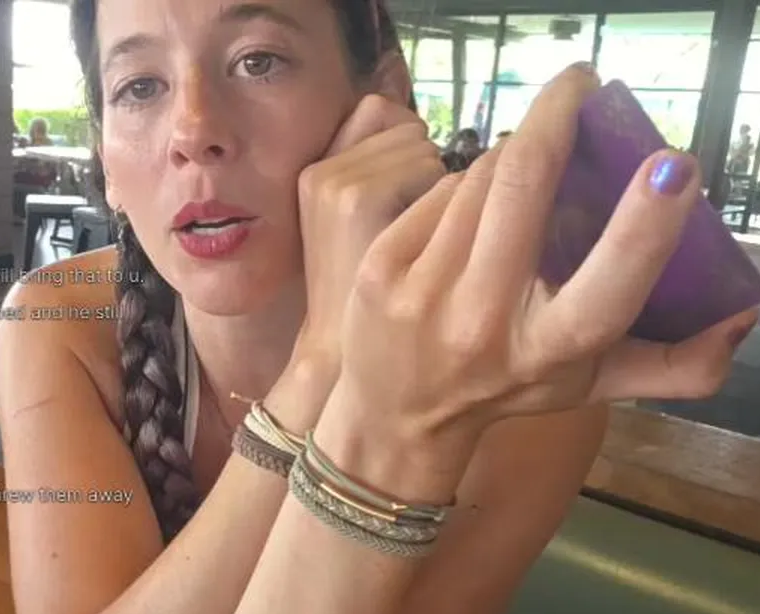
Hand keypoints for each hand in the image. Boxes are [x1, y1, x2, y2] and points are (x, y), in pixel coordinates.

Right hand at [293, 95, 445, 388]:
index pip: (378, 112)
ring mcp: (338, 183)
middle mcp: (321, 168)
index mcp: (315, 168)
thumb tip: (428, 133)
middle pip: (404, 125)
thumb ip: (378, 168)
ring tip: (419, 240)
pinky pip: (434, 174)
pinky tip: (428, 247)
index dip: (404, 147)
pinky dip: (445, 203)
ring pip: (423, 147)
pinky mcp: (362, 201)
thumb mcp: (353, 223)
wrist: (343, 354)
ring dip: (438, 184)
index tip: (407, 192)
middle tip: (410, 226)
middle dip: (422, 165)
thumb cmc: (364, 292)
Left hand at [337, 65, 757, 469]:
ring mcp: (423, 292)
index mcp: (550, 350)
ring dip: (512, 156)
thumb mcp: (591, 385)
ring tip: (526, 168)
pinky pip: (439, 190)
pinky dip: (465, 185)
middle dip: (557, 116)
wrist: (398, 415)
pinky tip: (472, 209)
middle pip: (523, 188)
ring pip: (481, 177)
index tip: (673, 164)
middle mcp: (483, 323)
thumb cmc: (509, 386)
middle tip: (581, 84)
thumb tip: (741, 319)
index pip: (608, 289)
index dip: (645, 225)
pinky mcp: (380, 267)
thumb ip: (675, 364)